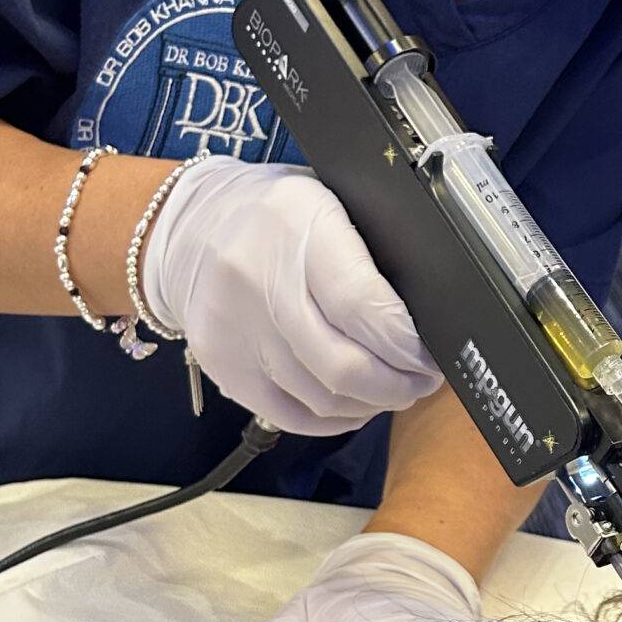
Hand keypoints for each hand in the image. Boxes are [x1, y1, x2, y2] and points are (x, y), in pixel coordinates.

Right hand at [141, 161, 439, 430]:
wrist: (190, 226)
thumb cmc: (276, 216)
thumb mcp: (328, 202)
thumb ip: (368, 253)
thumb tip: (426, 318)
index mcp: (296, 224)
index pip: (362, 306)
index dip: (406, 345)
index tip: (431, 356)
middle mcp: (258, 279)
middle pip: (342, 365)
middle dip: (397, 384)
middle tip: (421, 381)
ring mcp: (234, 329)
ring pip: (320, 398)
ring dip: (369, 403)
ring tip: (392, 391)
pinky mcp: (221, 364)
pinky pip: (288, 414)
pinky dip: (331, 419)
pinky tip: (353, 405)